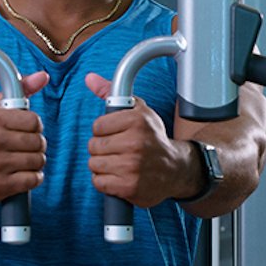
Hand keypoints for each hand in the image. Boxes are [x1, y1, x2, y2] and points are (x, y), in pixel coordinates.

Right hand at [0, 71, 48, 204]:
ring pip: (38, 161)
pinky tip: (20, 173)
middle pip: (38, 142)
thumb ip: (22, 88)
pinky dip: (32, 178)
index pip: (35, 122)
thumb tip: (43, 76)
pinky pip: (33, 180)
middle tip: (24, 146)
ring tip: (22, 159)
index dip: (34, 126)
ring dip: (35, 162)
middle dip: (36, 145)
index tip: (25, 129)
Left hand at [85, 73, 192, 207]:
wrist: (176, 169)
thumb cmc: (153, 138)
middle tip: (118, 150)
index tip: (116, 134)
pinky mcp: (129, 187)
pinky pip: (99, 182)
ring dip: (102, 166)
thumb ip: (110, 92)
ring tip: (119, 163)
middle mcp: (135, 142)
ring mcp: (132, 166)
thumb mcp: (138, 110)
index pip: (97, 126)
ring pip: (94, 164)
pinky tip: (118, 177)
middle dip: (102, 149)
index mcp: (137, 120)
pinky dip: (105, 182)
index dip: (104, 131)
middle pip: (93, 146)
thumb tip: (89, 78)